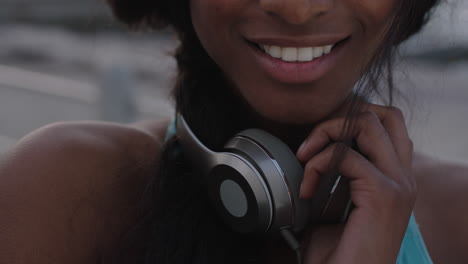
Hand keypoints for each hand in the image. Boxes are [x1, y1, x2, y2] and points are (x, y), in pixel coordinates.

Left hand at [295, 104, 415, 263]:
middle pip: (382, 114)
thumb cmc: (340, 250)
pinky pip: (344, 155)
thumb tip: (317, 146)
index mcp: (397, 177)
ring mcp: (397, 183)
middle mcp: (404, 176)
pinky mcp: (382, 193)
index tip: (321, 139)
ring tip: (305, 159)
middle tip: (312, 144)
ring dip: (325, 133)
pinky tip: (306, 189)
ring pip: (366, 123)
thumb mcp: (340, 203)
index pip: (389, 122)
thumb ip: (341, 173)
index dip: (352, 118)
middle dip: (339, 119)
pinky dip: (316, 165)